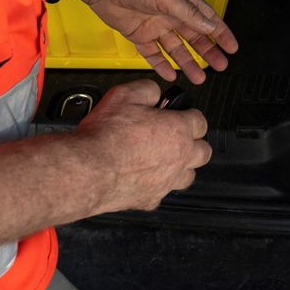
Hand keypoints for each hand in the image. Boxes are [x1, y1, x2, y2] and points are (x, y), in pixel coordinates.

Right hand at [74, 80, 211, 212]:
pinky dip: (157, 186)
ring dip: (181, 167)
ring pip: (188, 176)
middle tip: (176, 137)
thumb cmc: (104, 136)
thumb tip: (155, 93)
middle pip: (203, 151)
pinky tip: (143, 178)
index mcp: (178, 130)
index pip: (200, 122)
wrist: (86, 170)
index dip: (188, 116)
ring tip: (164, 159)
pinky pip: (163, 193)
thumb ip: (147, 90)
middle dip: (193, 143)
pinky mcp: (150, 199)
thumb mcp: (125, 94)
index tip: (179, 115)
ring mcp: (167, 181)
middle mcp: (179, 157)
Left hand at [84, 0, 238, 83]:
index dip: (221, 34)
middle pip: (194, 38)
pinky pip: (154, 54)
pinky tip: (170, 75)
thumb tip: (209, 26)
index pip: (207, 19)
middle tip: (220, 66)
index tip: (232, 47)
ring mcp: (156, 27)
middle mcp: (172, 15)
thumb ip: (188, 13)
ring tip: (199, 77)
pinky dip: (162, 65)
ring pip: (176, 50)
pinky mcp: (140, 36)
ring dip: (188, 63)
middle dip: (208, 52)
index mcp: (182, 1)